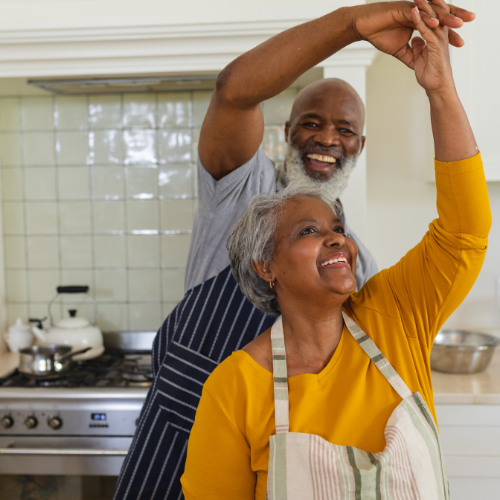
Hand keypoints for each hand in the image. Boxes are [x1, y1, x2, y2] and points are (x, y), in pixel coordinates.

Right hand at [350, 1, 474, 68]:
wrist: (363, 26)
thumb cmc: (378, 35)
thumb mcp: (398, 50)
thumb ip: (409, 55)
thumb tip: (417, 65)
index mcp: (418, 21)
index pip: (437, 27)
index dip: (449, 34)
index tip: (460, 42)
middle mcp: (417, 12)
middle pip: (440, 14)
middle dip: (455, 17)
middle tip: (470, 20)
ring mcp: (411, 8)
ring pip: (432, 11)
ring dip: (445, 16)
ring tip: (458, 23)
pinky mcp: (403, 7)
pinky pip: (417, 12)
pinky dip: (426, 17)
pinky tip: (435, 23)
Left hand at [410, 5, 454, 93]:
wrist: (437, 88)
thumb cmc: (431, 76)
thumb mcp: (420, 58)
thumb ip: (418, 48)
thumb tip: (415, 40)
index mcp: (436, 37)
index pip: (431, 17)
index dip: (424, 8)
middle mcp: (440, 36)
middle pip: (434, 13)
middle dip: (426, 2)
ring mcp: (439, 39)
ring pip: (432, 18)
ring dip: (422, 7)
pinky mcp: (436, 46)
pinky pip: (427, 30)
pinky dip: (420, 21)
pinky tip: (413, 12)